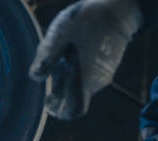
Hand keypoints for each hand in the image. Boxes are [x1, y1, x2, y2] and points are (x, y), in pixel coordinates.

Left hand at [29, 0, 142, 119]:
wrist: (121, 9)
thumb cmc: (90, 19)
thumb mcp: (63, 34)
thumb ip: (48, 57)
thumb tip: (35, 77)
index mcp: (84, 77)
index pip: (74, 111)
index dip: (60, 112)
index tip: (49, 100)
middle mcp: (95, 82)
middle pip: (73, 100)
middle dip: (58, 93)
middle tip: (50, 75)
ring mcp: (102, 76)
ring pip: (79, 88)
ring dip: (66, 81)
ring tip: (61, 59)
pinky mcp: (105, 68)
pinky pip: (87, 78)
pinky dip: (76, 73)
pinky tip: (71, 54)